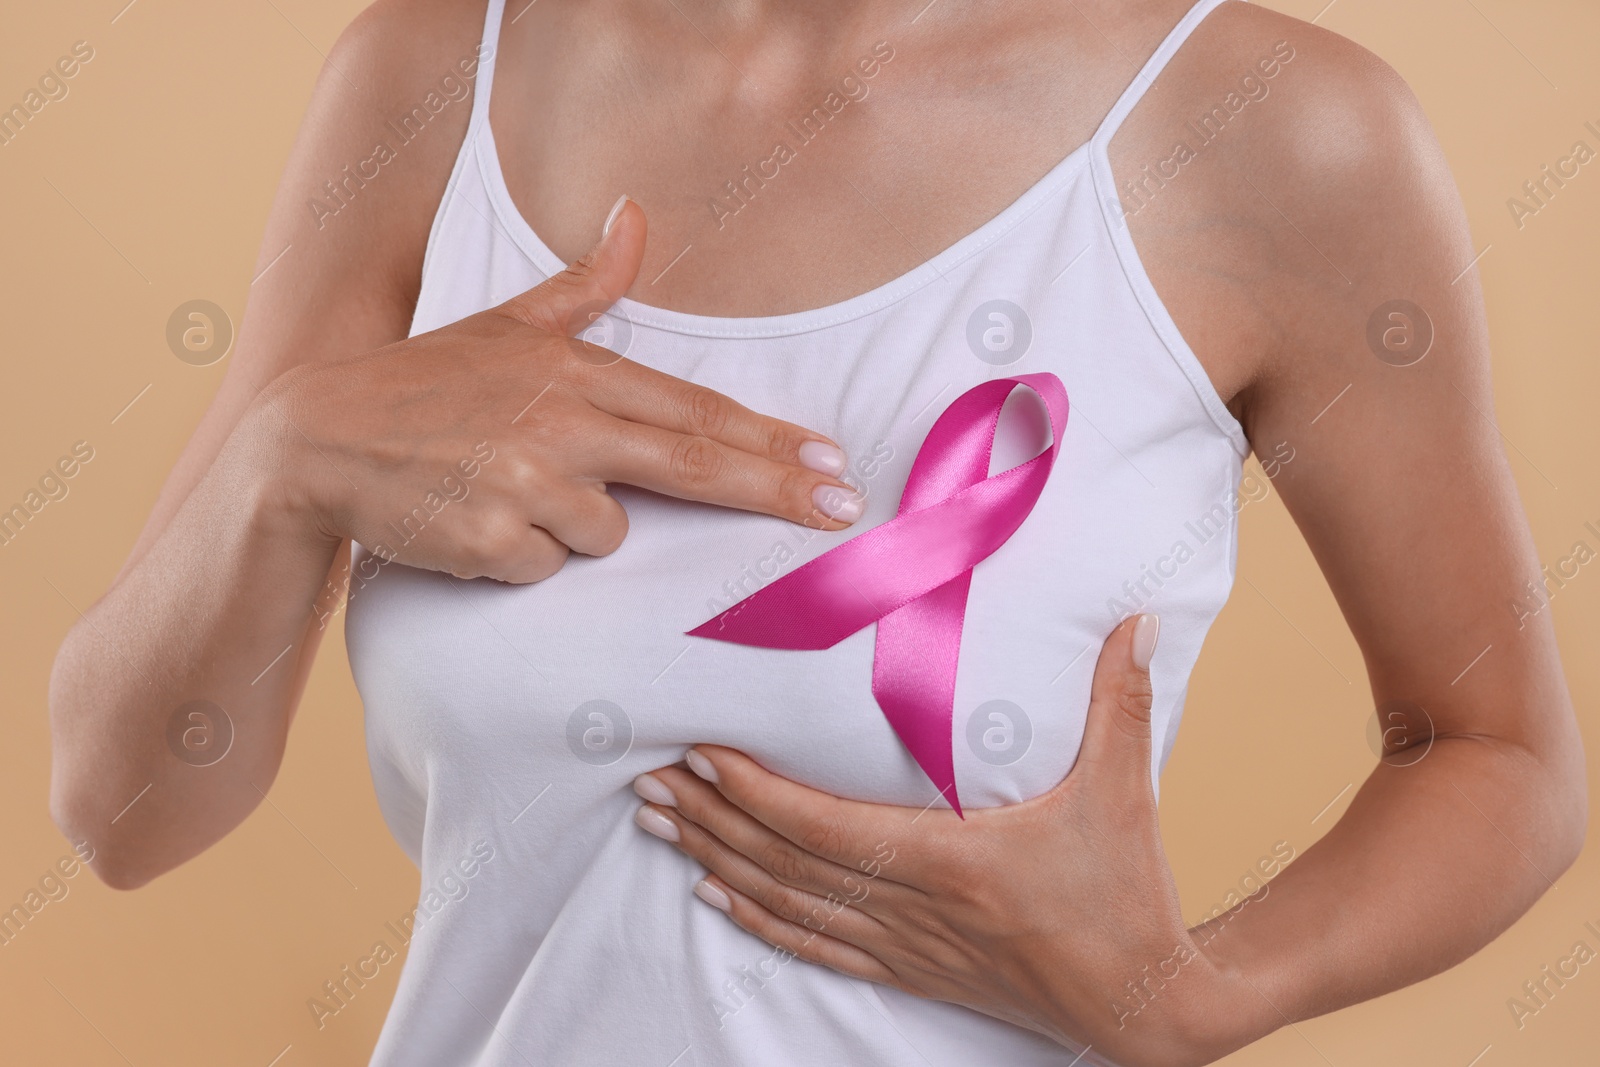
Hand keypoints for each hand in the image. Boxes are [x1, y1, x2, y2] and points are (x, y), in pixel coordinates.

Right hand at [247, 197, 862, 582]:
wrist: (316, 444)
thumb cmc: (425, 387)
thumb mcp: (508, 325)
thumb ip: (586, 286)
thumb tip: (637, 216)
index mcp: (574, 374)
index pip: (695, 413)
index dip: (770, 441)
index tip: (831, 462)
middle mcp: (561, 423)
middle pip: (694, 465)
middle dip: (777, 490)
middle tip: (845, 511)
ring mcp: (526, 483)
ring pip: (606, 534)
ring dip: (570, 526)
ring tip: (501, 491)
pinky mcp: (490, 538)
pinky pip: (544, 569)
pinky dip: (518, 557)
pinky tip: (472, 522)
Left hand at [631, 614, 1247, 1066]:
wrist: (1146, 1008)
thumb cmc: (1130, 899)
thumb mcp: (1127, 794)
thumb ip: (1122, 702)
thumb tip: (1137, 622)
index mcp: (952, 862)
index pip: (824, 826)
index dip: (757, 793)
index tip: (704, 754)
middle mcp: (914, 908)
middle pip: (786, 862)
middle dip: (712, 819)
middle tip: (651, 780)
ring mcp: (907, 946)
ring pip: (789, 904)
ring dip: (720, 861)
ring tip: (663, 826)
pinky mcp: (914, 971)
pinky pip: (818, 948)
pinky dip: (762, 920)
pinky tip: (721, 899)